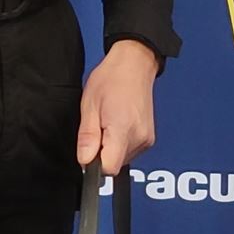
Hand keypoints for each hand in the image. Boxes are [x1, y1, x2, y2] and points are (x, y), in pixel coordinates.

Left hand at [77, 40, 160, 174]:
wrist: (134, 65)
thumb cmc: (111, 79)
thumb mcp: (89, 106)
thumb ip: (87, 137)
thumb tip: (84, 161)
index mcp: (123, 130)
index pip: (109, 168)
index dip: (94, 162)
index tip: (89, 147)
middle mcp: (139, 138)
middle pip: (115, 164)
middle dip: (102, 151)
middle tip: (99, 125)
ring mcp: (147, 139)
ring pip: (122, 159)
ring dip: (111, 146)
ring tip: (109, 121)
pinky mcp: (149, 138)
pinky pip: (130, 151)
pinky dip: (121, 142)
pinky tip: (118, 123)